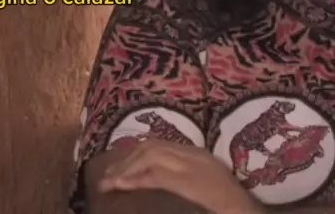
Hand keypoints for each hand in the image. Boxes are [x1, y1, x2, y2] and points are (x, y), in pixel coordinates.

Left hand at [98, 139, 261, 213]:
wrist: (247, 213)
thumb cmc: (229, 207)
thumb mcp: (206, 187)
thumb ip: (185, 180)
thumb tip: (155, 184)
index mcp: (196, 155)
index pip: (158, 146)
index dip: (134, 155)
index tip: (117, 167)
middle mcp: (191, 155)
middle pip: (150, 148)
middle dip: (125, 161)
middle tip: (106, 177)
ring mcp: (190, 166)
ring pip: (149, 156)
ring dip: (125, 169)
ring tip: (108, 183)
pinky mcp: (186, 181)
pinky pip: (155, 176)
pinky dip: (135, 179)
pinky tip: (121, 186)